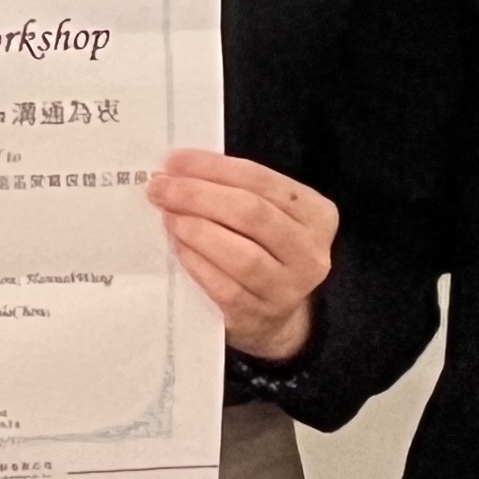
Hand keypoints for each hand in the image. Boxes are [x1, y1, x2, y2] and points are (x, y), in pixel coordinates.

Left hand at [148, 148, 335, 365]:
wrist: (279, 317)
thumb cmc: (267, 250)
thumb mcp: (271, 215)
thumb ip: (237, 191)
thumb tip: (178, 170)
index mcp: (317, 214)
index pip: (261, 180)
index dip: (214, 168)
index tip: (174, 161)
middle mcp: (309, 252)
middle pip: (250, 213)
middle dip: (198, 195)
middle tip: (160, 187)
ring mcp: (287, 289)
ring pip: (240, 254)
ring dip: (196, 229)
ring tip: (167, 216)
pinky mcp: (258, 317)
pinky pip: (223, 287)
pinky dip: (196, 263)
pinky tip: (177, 247)